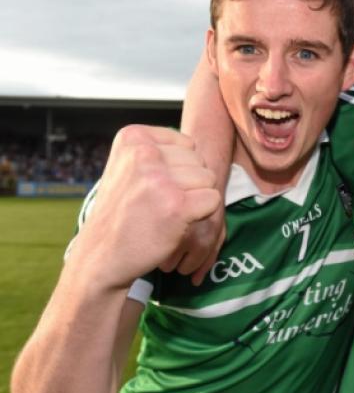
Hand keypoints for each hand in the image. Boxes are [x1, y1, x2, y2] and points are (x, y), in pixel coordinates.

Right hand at [72, 125, 220, 288]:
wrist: (101, 255)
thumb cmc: (121, 213)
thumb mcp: (126, 167)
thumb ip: (157, 151)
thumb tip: (196, 146)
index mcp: (133, 137)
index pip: (187, 144)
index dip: (181, 169)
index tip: (155, 187)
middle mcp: (144, 153)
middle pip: (200, 161)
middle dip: (190, 184)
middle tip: (162, 204)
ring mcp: (160, 180)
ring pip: (209, 179)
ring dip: (196, 199)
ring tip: (168, 213)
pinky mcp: (177, 206)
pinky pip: (213, 200)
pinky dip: (202, 214)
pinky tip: (178, 223)